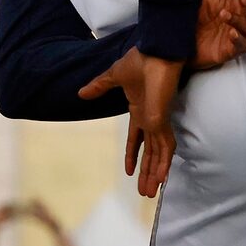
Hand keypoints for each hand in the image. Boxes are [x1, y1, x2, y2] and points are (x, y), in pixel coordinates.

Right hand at [80, 48, 185, 197]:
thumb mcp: (114, 76)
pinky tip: (160, 179)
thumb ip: (99, 86)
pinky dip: (162, 164)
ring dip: (153, 174)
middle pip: (149, 152)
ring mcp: (158, 122)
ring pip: (157, 154)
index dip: (133, 154)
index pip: (136, 139)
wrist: (156, 52)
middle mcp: (151, 119)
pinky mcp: (162, 121)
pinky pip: (165, 148)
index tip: (129, 171)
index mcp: (140, 111)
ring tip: (149, 193)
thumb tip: (81, 93)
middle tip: (144, 191)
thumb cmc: (140, 60)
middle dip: (146, 172)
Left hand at [191, 0, 245, 71]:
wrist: (173, 38)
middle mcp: (237, 17)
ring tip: (224, 14)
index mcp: (233, 2)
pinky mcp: (229, 50)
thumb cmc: (192, 12)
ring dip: (240, 21)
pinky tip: (231, 33)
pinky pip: (241, 46)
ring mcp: (234, 33)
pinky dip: (239, 40)